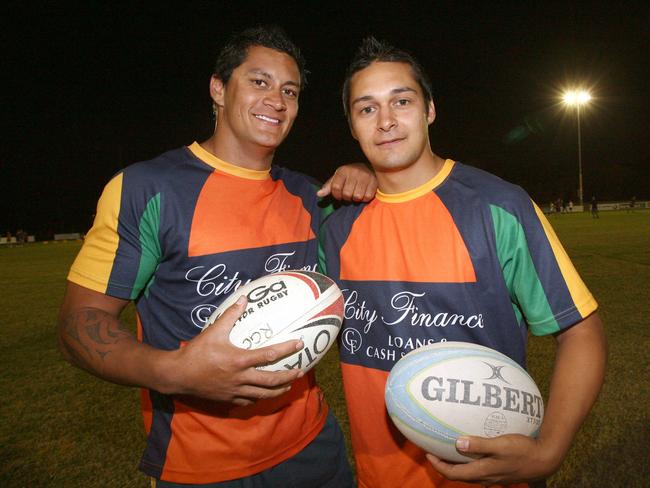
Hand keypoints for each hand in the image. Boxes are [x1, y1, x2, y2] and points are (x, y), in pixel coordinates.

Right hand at [169, 296, 303, 405]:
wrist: (178, 375)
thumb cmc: (196, 352)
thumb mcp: (214, 330)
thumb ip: (231, 315)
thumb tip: (243, 298)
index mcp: (239, 360)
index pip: (269, 355)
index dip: (286, 349)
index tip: (299, 344)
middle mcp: (241, 378)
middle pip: (271, 380)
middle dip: (288, 376)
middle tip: (301, 371)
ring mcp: (235, 391)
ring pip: (262, 394)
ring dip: (278, 390)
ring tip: (289, 386)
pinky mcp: (228, 399)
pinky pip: (248, 402)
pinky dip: (258, 398)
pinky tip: (263, 395)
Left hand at [317, 163, 376, 201]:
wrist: (369, 167)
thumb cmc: (350, 175)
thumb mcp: (338, 178)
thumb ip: (329, 186)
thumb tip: (319, 194)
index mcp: (343, 171)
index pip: (335, 188)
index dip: (336, 195)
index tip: (339, 195)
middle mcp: (354, 172)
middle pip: (346, 194)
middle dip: (346, 197)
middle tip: (349, 194)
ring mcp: (365, 177)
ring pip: (357, 197)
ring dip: (355, 198)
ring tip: (356, 193)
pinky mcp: (374, 182)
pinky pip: (367, 197)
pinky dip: (364, 198)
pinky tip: (363, 193)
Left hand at [426, 434, 556, 484]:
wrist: (545, 460)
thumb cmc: (523, 450)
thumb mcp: (500, 445)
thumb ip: (479, 444)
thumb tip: (457, 443)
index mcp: (483, 472)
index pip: (454, 474)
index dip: (439, 466)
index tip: (428, 454)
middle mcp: (487, 478)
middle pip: (460, 476)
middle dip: (445, 467)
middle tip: (435, 453)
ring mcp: (495, 477)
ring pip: (470, 475)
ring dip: (457, 466)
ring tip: (450, 453)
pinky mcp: (502, 474)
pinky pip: (480, 471)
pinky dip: (470, 464)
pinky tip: (473, 453)